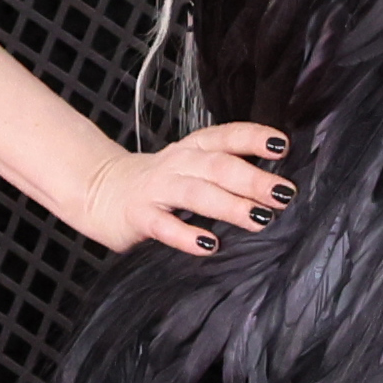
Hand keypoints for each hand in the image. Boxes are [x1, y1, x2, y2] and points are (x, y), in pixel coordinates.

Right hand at [69, 122, 285, 253]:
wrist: (99, 191)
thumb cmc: (160, 183)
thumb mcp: (193, 167)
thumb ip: (226, 170)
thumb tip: (277, 186)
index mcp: (194, 150)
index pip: (225, 137)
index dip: (252, 138)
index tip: (282, 144)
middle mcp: (178, 164)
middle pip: (217, 166)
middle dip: (253, 179)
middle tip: (284, 193)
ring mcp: (157, 189)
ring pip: (195, 193)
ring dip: (229, 205)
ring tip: (259, 219)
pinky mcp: (139, 216)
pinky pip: (164, 226)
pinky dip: (186, 235)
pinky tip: (209, 246)